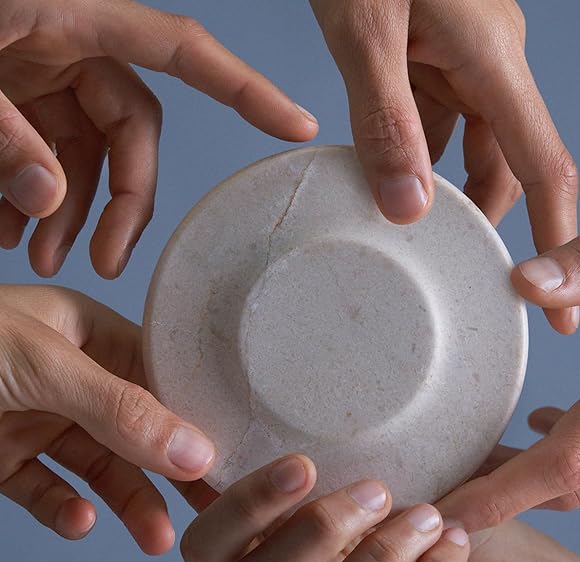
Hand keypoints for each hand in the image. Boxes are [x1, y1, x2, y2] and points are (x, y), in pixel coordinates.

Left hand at [0, 0, 317, 277]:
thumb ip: (3, 142)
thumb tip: (50, 202)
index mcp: (69, 18)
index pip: (183, 51)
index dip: (244, 88)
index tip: (296, 124)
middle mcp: (70, 45)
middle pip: (132, 132)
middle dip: (117, 204)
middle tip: (101, 263)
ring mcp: (45, 73)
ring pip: (88, 155)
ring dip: (69, 213)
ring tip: (35, 256)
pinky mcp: (19, 98)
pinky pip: (48, 155)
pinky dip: (34, 199)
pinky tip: (8, 233)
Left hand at [0, 285, 215, 553]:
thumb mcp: (41, 365)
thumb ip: (120, 409)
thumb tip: (197, 450)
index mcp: (85, 331)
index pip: (159, 372)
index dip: (196, 410)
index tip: (233, 450)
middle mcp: (69, 374)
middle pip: (138, 425)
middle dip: (172, 467)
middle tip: (213, 505)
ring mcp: (36, 418)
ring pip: (100, 464)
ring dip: (129, 502)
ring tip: (156, 538)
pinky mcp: (4, 459)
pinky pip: (47, 488)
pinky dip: (64, 509)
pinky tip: (76, 522)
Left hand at [311, 0, 577, 331]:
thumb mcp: (364, 33)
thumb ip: (385, 122)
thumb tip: (408, 209)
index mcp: (492, 58)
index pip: (542, 164)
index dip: (557, 237)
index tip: (566, 307)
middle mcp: (491, 65)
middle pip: (508, 166)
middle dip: (486, 221)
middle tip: (461, 273)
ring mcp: (465, 62)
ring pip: (471, 150)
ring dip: (446, 192)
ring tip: (418, 236)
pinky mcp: (435, 60)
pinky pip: (438, 124)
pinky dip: (418, 158)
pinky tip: (389, 179)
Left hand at [439, 209, 579, 530]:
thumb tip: (522, 281)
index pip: (567, 460)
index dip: (504, 495)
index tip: (452, 514)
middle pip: (576, 485)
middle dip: (508, 494)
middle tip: (453, 480)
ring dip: (539, 481)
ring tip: (488, 456)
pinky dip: (578, 464)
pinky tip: (545, 426)